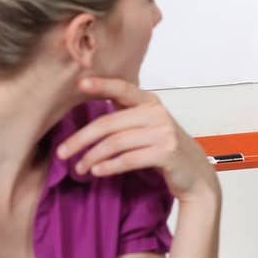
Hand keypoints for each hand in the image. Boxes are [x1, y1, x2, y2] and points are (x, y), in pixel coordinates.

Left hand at [57, 78, 219, 201]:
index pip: (123, 88)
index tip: (80, 84)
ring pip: (116, 143)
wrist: (195, 174)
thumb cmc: (165, 149)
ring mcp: (163, 133)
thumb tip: (91, 112)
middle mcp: (157, 114)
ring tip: (80, 168)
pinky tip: (97, 172)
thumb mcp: (148, 126)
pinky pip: (128, 159)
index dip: (101, 85)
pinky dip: (109, 166)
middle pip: (109, 123)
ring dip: (92, 157)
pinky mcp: (166, 153)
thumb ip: (126, 116)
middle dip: (81, 139)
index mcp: (150, 102)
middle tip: (62, 152)